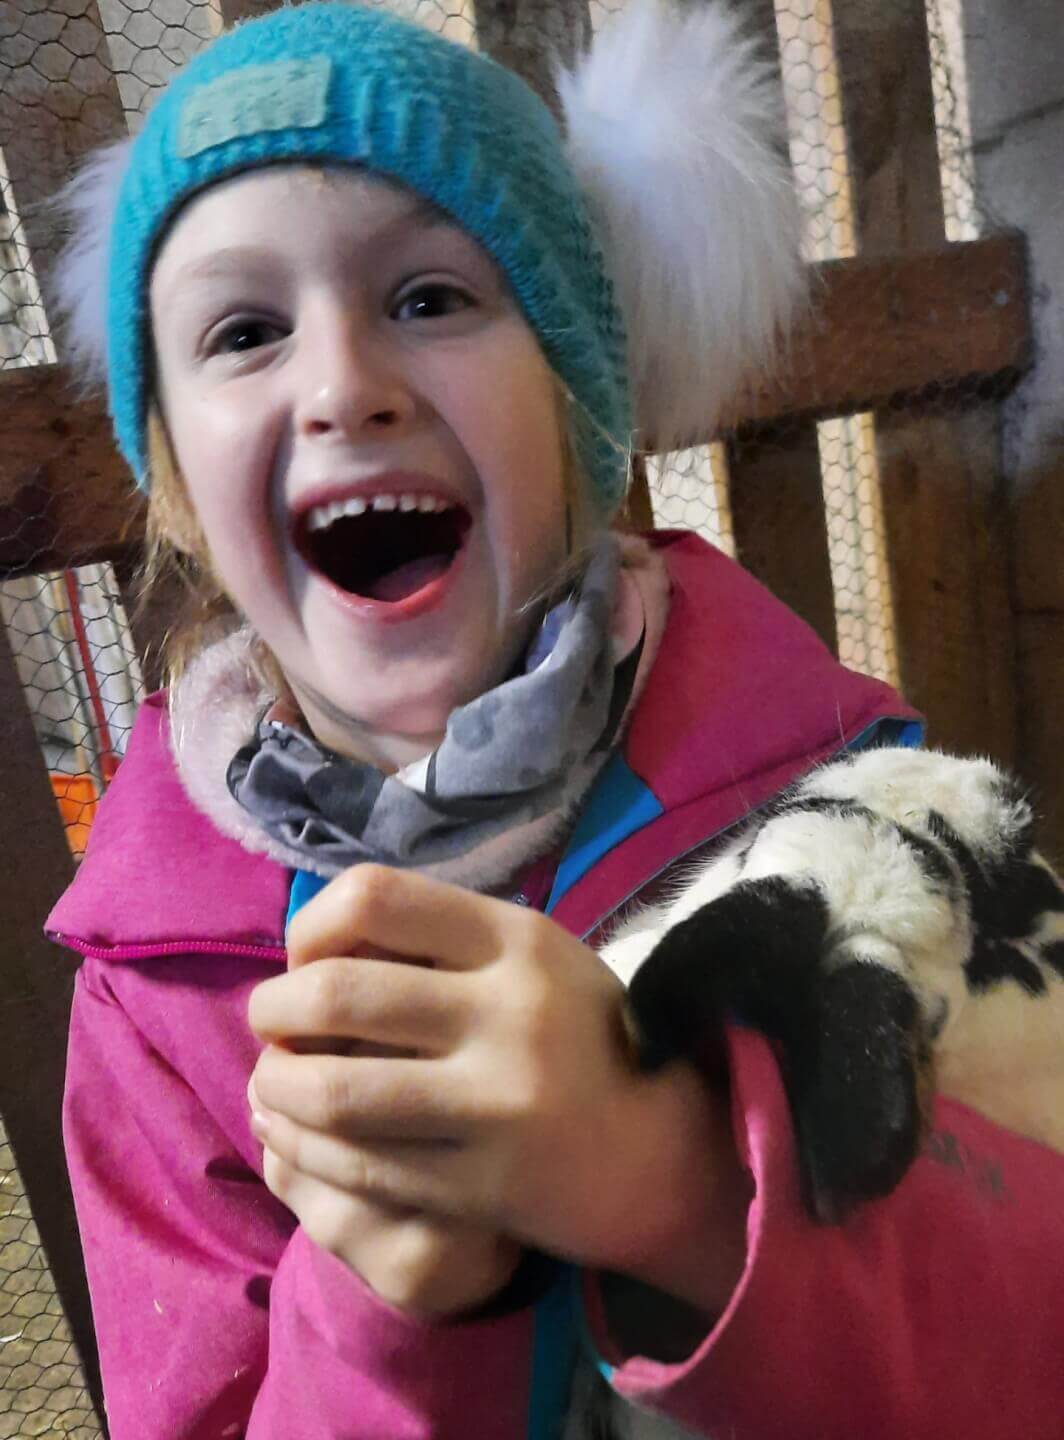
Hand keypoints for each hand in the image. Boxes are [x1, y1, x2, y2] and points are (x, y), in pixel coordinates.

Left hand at [247, 865, 748, 1306]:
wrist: (661, 1152)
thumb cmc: (579, 1037)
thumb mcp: (534, 958)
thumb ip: (444, 939)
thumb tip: (314, 941)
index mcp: (519, 939)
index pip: (375, 896)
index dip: (311, 924)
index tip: (304, 957)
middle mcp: (510, 1012)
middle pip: (336, 993)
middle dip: (273, 1009)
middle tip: (267, 1022)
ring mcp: (496, 1103)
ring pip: (334, 1090)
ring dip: (275, 1084)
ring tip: (269, 1083)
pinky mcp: (482, 1186)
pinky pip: (360, 1165)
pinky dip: (304, 1146)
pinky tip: (292, 1134)